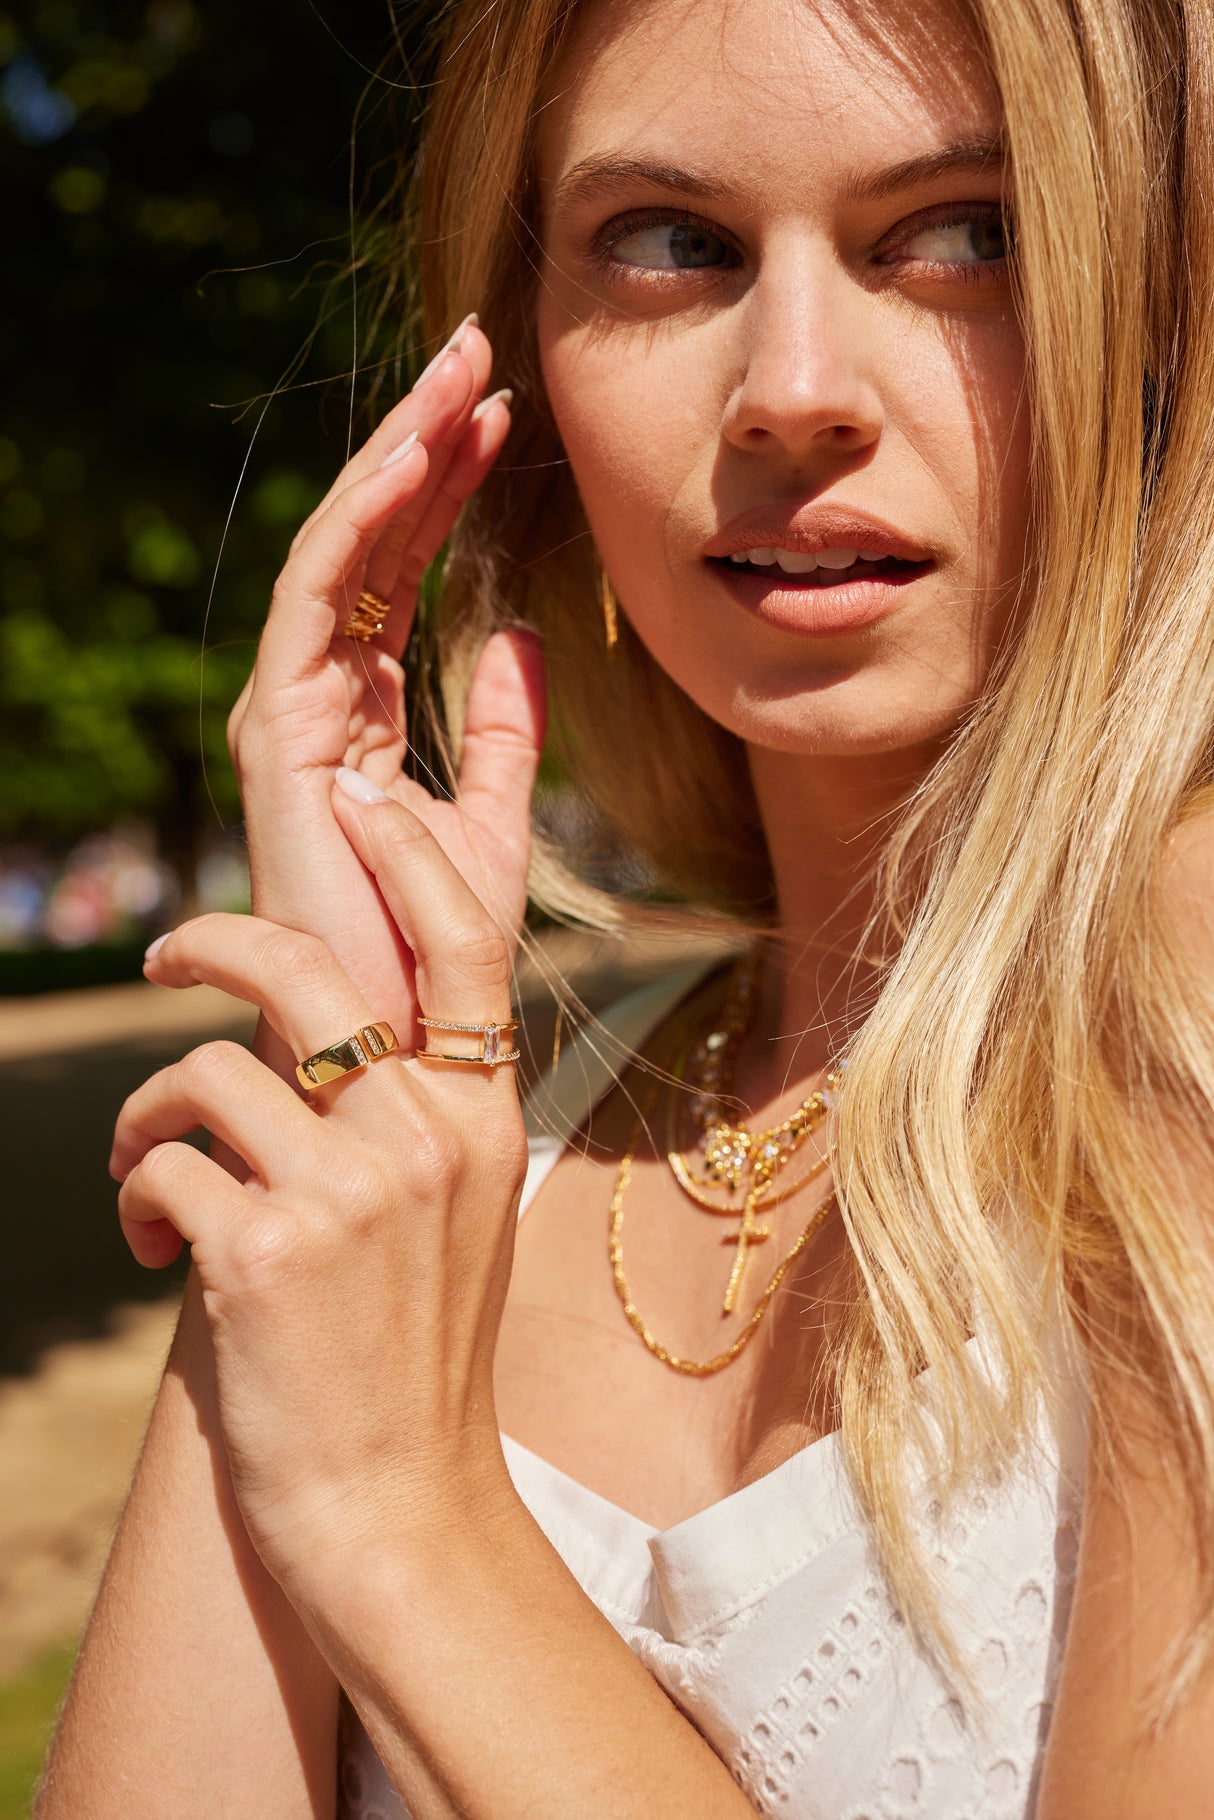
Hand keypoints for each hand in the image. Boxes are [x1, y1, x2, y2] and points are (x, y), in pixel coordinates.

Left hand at [110, 785, 528, 1595]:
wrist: (398, 1505)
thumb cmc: (415, 1356)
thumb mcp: (461, 1213)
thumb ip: (424, 1112)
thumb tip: (338, 1026)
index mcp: (486, 1117)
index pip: (464, 941)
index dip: (409, 850)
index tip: (362, 793)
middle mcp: (428, 1134)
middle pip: (306, 969)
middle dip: (210, 944)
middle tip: (162, 958)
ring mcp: (352, 1188)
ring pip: (208, 1072)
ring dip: (150, 1114)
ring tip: (150, 1167)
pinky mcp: (267, 1247)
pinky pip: (167, 1161)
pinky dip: (140, 1193)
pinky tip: (158, 1248)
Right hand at [225, 319, 544, 1090]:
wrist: (399, 1042)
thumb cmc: (439, 954)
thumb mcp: (496, 822)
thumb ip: (504, 732)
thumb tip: (522, 634)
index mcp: (361, 718)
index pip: (399, 576)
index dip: (448, 493)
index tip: (506, 419)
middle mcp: (316, 705)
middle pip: (366, 547)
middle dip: (422, 446)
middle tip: (480, 354)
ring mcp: (289, 715)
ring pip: (337, 552)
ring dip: (397, 458)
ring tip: (458, 374)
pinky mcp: (278, 731)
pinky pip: (317, 599)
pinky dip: (363, 522)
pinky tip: (418, 454)